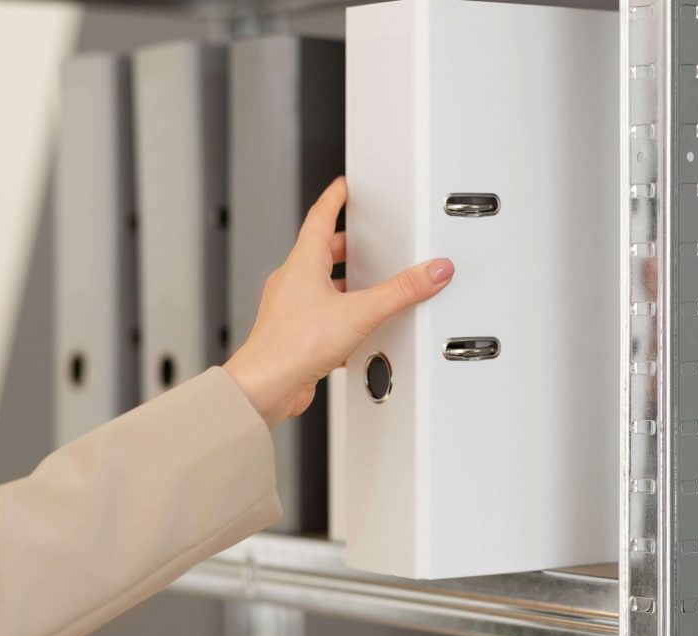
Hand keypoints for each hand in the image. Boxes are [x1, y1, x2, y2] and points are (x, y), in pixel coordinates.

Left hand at [224, 177, 453, 427]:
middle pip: (322, 252)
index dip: (335, 199)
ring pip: (322, 286)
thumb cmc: (291, 346)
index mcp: (302, 263)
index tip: (345, 187)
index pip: (320, 216)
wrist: (265, 387)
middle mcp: (293, 282)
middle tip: (367, 241)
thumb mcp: (359, 313)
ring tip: (368, 289)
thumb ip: (400, 292)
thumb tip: (432, 272)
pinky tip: (355, 333)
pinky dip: (339, 317)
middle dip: (347, 245)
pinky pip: (320, 317)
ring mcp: (291, 309)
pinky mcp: (295, 335)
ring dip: (344, 285)